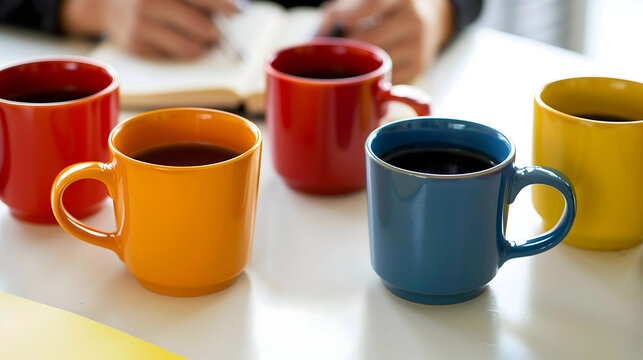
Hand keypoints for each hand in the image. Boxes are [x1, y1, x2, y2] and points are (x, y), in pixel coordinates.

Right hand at [60, 0, 239, 58]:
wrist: (107, 4)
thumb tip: (235, 10)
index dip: (225, 6)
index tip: (237, 12)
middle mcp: (152, 1)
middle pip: (203, 28)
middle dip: (214, 32)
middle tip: (213, 31)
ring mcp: (142, 24)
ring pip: (192, 48)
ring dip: (200, 46)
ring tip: (196, 38)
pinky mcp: (137, 45)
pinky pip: (174, 57)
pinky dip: (179, 50)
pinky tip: (171, 39)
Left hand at [318, 0, 453, 82]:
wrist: (428, 20)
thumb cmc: (383, 10)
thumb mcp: (362, 3)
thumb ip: (336, 14)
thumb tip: (315, 41)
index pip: (372, 4)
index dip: (350, 16)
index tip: (340, 26)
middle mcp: (414, 19)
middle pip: (370, 40)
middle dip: (351, 46)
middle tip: (342, 48)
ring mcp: (419, 45)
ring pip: (377, 62)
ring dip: (360, 63)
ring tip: (356, 57)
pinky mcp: (419, 67)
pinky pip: (386, 77)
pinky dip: (374, 77)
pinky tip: (372, 68)